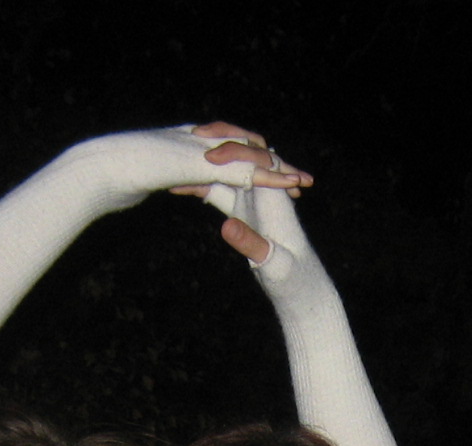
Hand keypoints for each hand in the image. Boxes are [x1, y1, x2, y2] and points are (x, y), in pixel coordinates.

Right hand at [171, 125, 315, 267]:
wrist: (293, 281)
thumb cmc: (288, 273)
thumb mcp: (269, 261)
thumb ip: (250, 243)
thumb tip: (226, 227)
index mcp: (272, 194)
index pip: (256, 159)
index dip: (233, 151)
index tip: (208, 155)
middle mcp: (262, 189)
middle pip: (241, 152)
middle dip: (219, 143)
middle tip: (191, 138)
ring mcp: (251, 196)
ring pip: (228, 167)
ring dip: (207, 162)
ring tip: (179, 161)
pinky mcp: (241, 207)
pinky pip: (219, 187)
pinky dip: (201, 185)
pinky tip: (178, 189)